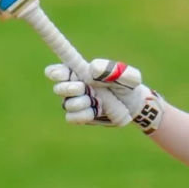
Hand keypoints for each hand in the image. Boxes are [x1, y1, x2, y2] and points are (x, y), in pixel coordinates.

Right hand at [45, 60, 165, 134]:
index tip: (64, 74)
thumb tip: (92, 70)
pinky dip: (83, 115)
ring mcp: (76, 103)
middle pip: (59, 88)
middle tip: (83, 88)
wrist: (132, 106)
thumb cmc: (128, 86)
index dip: (56, 72)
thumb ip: (112, 70)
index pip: (57, 71)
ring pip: (67, 104)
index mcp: (80, 72)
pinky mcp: (80, 116)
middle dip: (70, 88)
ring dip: (82, 103)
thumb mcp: (127, 76)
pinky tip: (95, 111)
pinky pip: (71, 118)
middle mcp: (74, 86)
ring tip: (97, 101)